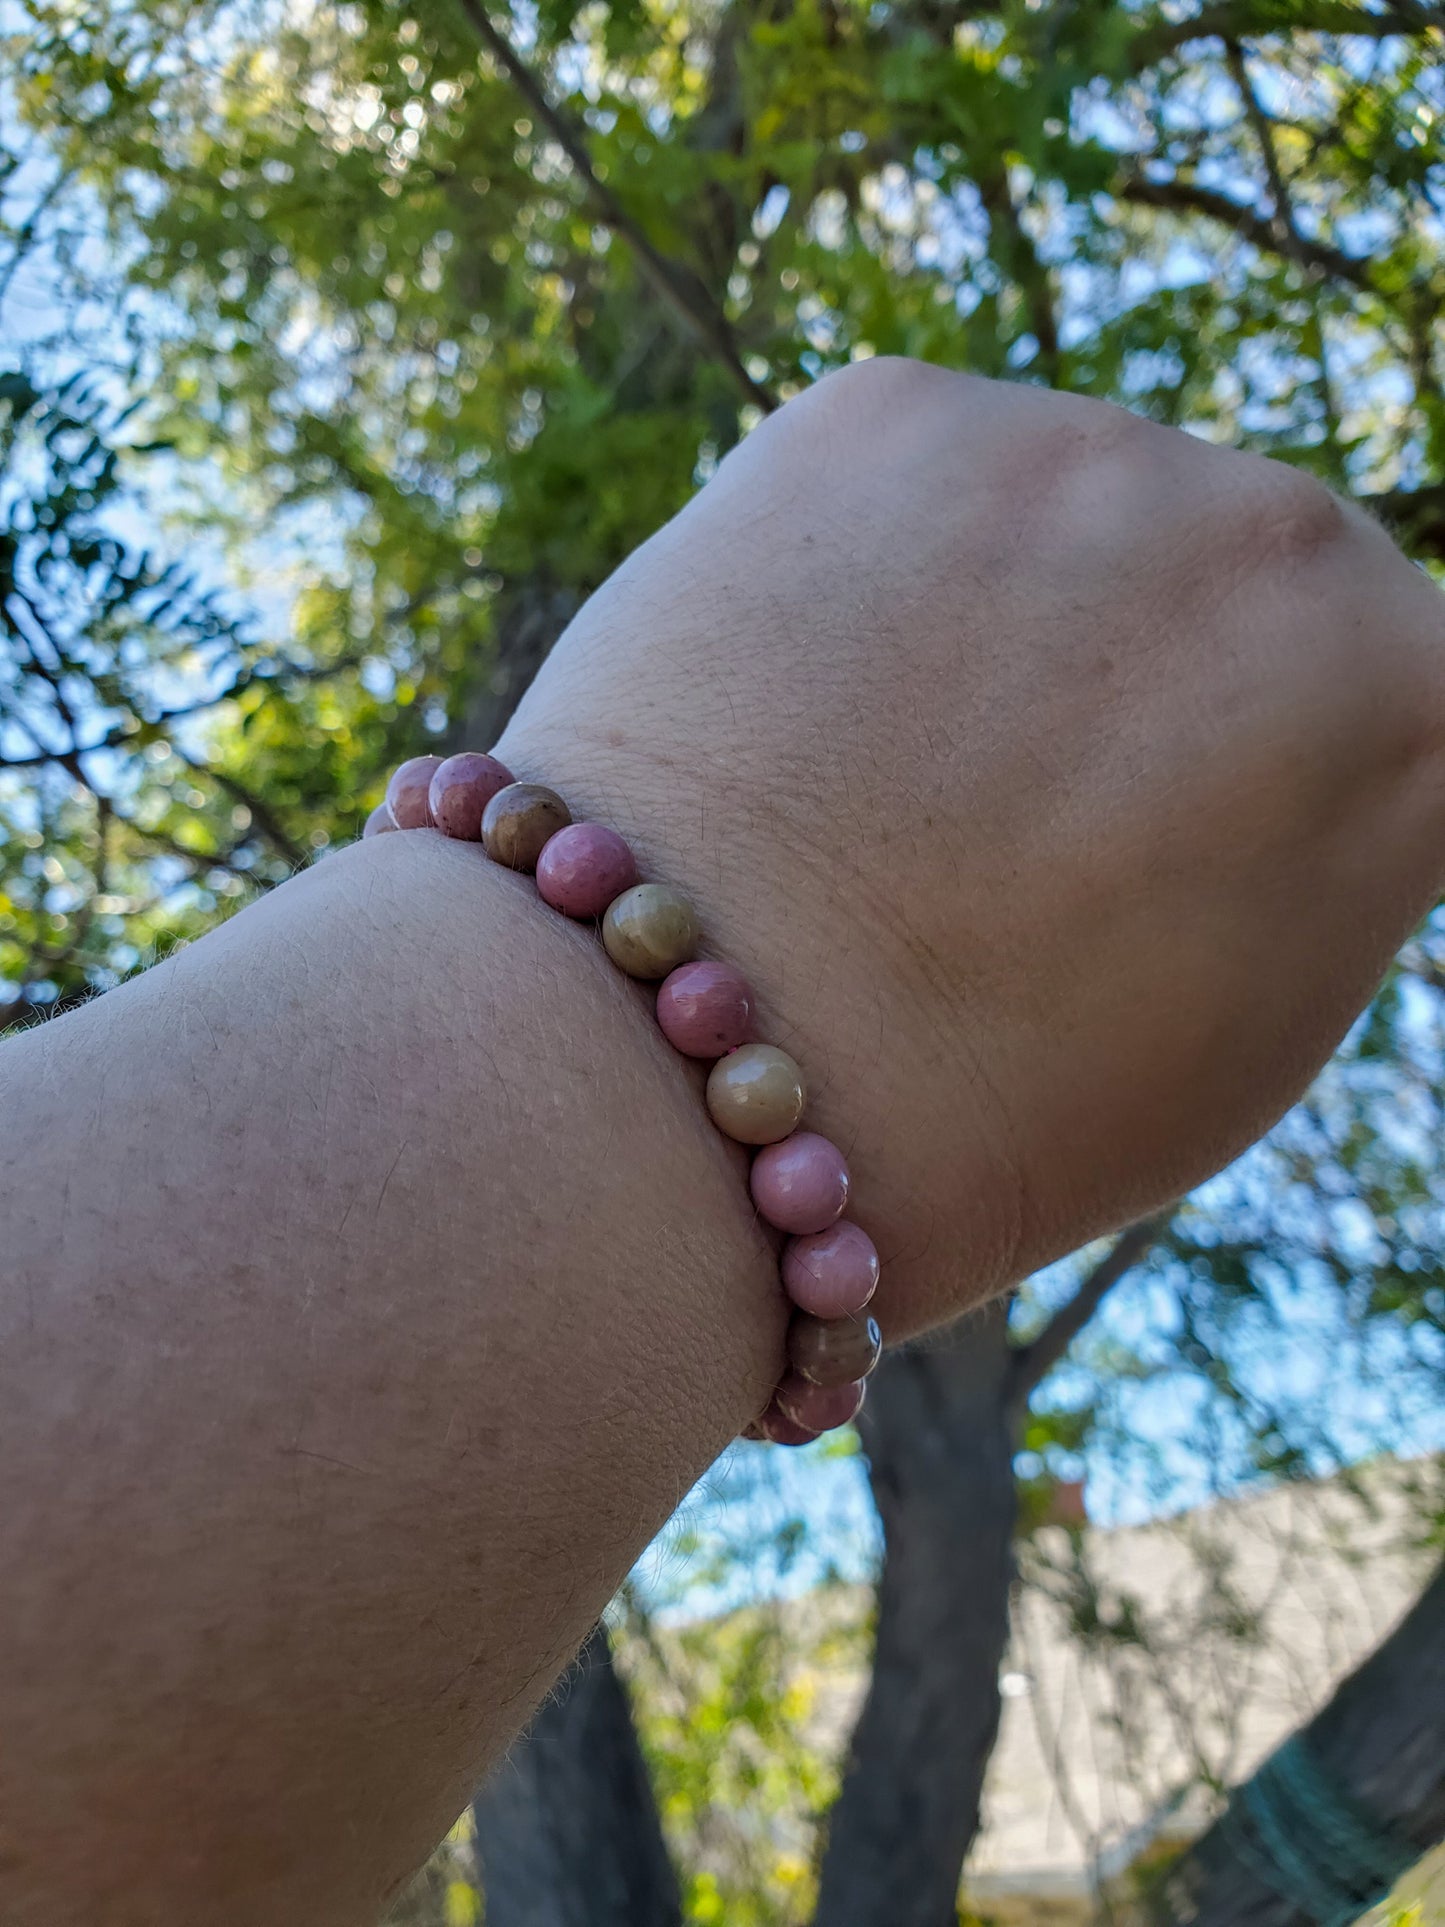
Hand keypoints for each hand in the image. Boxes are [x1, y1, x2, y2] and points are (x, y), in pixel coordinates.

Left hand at [498, 359, 1444, 1336]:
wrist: (701, 1067)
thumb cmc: (992, 1110)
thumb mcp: (1250, 1016)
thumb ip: (1316, 834)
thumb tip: (1283, 741)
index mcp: (1416, 695)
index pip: (1370, 677)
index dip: (1254, 759)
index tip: (1170, 820)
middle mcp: (1282, 532)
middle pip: (1222, 575)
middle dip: (1134, 671)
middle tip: (999, 816)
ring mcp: (1080, 450)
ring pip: (1055, 518)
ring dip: (994, 614)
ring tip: (874, 778)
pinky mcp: (886, 411)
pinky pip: (901, 481)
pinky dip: (852, 570)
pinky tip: (797, 702)